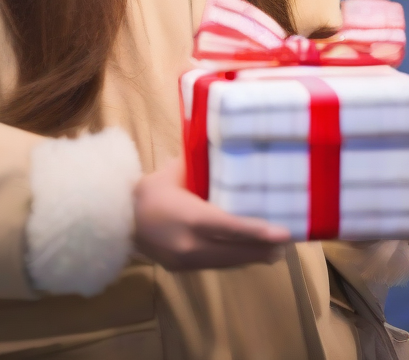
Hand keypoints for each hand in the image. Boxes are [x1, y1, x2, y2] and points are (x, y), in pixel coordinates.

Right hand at [133, 160, 291, 270]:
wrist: (118, 220)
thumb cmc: (150, 190)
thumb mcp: (175, 171)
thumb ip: (200, 161)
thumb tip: (225, 140)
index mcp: (189, 218)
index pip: (229, 227)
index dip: (258, 232)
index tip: (283, 234)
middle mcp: (190, 245)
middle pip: (235, 252)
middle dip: (263, 248)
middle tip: (289, 240)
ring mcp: (186, 261)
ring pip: (228, 262)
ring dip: (252, 256)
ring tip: (276, 250)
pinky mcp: (183, 268)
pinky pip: (217, 265)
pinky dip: (235, 259)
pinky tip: (250, 253)